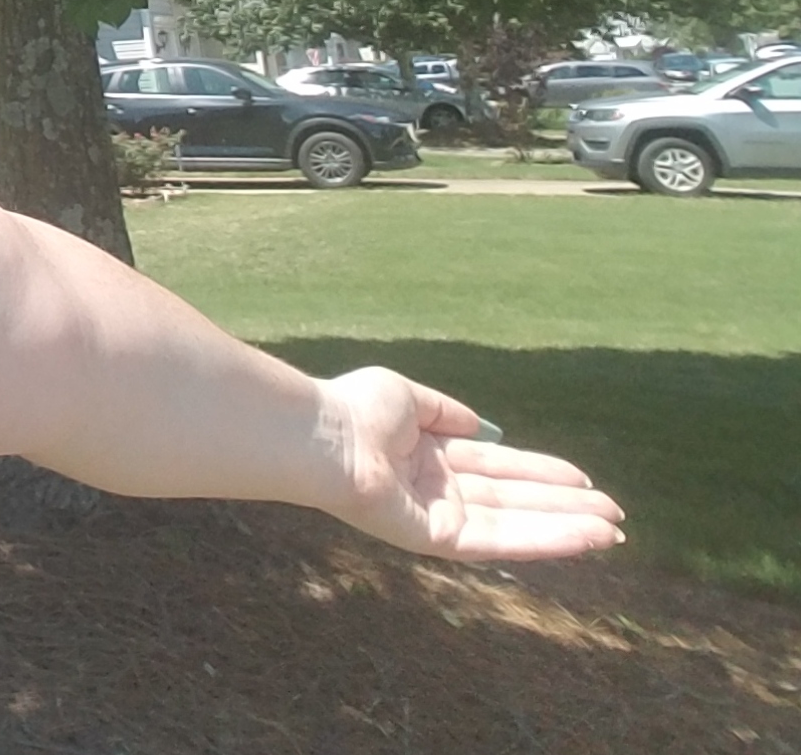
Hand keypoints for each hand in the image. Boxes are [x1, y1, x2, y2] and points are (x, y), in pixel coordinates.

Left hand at [308, 366, 625, 560]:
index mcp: (430, 457)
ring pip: (516, 525)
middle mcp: (439, 490)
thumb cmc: (352, 408)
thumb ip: (446, 412)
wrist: (321, 435)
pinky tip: (581, 538)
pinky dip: (543, 540)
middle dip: (566, 507)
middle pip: (516, 500)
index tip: (585, 480)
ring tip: (613, 532)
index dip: (543, 473)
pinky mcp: (438, 540)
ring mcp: (440, 517)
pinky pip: (499, 541)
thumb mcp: (407, 397)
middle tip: (617, 514)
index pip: (500, 467)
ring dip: (566, 529)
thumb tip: (485, 427)